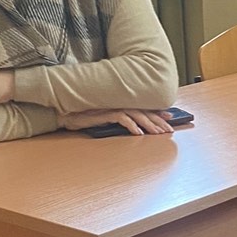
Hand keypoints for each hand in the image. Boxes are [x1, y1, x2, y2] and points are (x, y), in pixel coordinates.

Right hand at [58, 108, 174, 135]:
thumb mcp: (107, 118)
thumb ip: (121, 119)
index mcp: (122, 103)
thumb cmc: (86, 115)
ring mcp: (112, 107)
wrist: (67, 112)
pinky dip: (131, 126)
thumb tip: (137, 127)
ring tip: (159, 133)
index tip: (170, 118)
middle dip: (158, 121)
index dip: (157, 113)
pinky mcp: (104, 113)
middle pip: (144, 112)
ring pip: (137, 115)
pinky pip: (122, 118)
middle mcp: (120, 103)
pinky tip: (139, 134)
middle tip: (170, 130)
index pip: (144, 108)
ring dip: (149, 124)